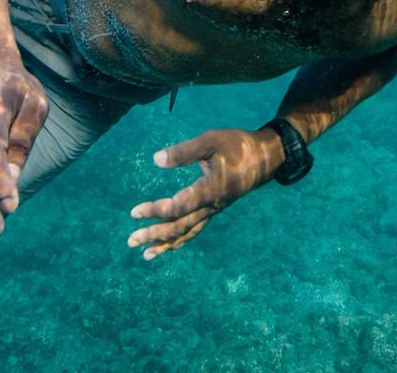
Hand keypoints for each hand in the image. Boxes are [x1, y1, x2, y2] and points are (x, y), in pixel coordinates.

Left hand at [127, 127, 284, 260]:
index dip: (155, 211)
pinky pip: (195, 229)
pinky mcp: (214, 209)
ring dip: (165, 244)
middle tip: (130, 241)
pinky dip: (180, 240)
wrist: (266, 157)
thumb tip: (156, 160)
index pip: (178, 207)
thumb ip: (184, 152)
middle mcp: (211, 206)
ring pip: (187, 233)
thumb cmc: (238, 145)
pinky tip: (168, 246)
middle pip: (179, 226)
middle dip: (154, 235)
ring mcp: (213, 210)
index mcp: (210, 190)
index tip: (134, 213)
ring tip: (145, 255)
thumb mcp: (211, 141)